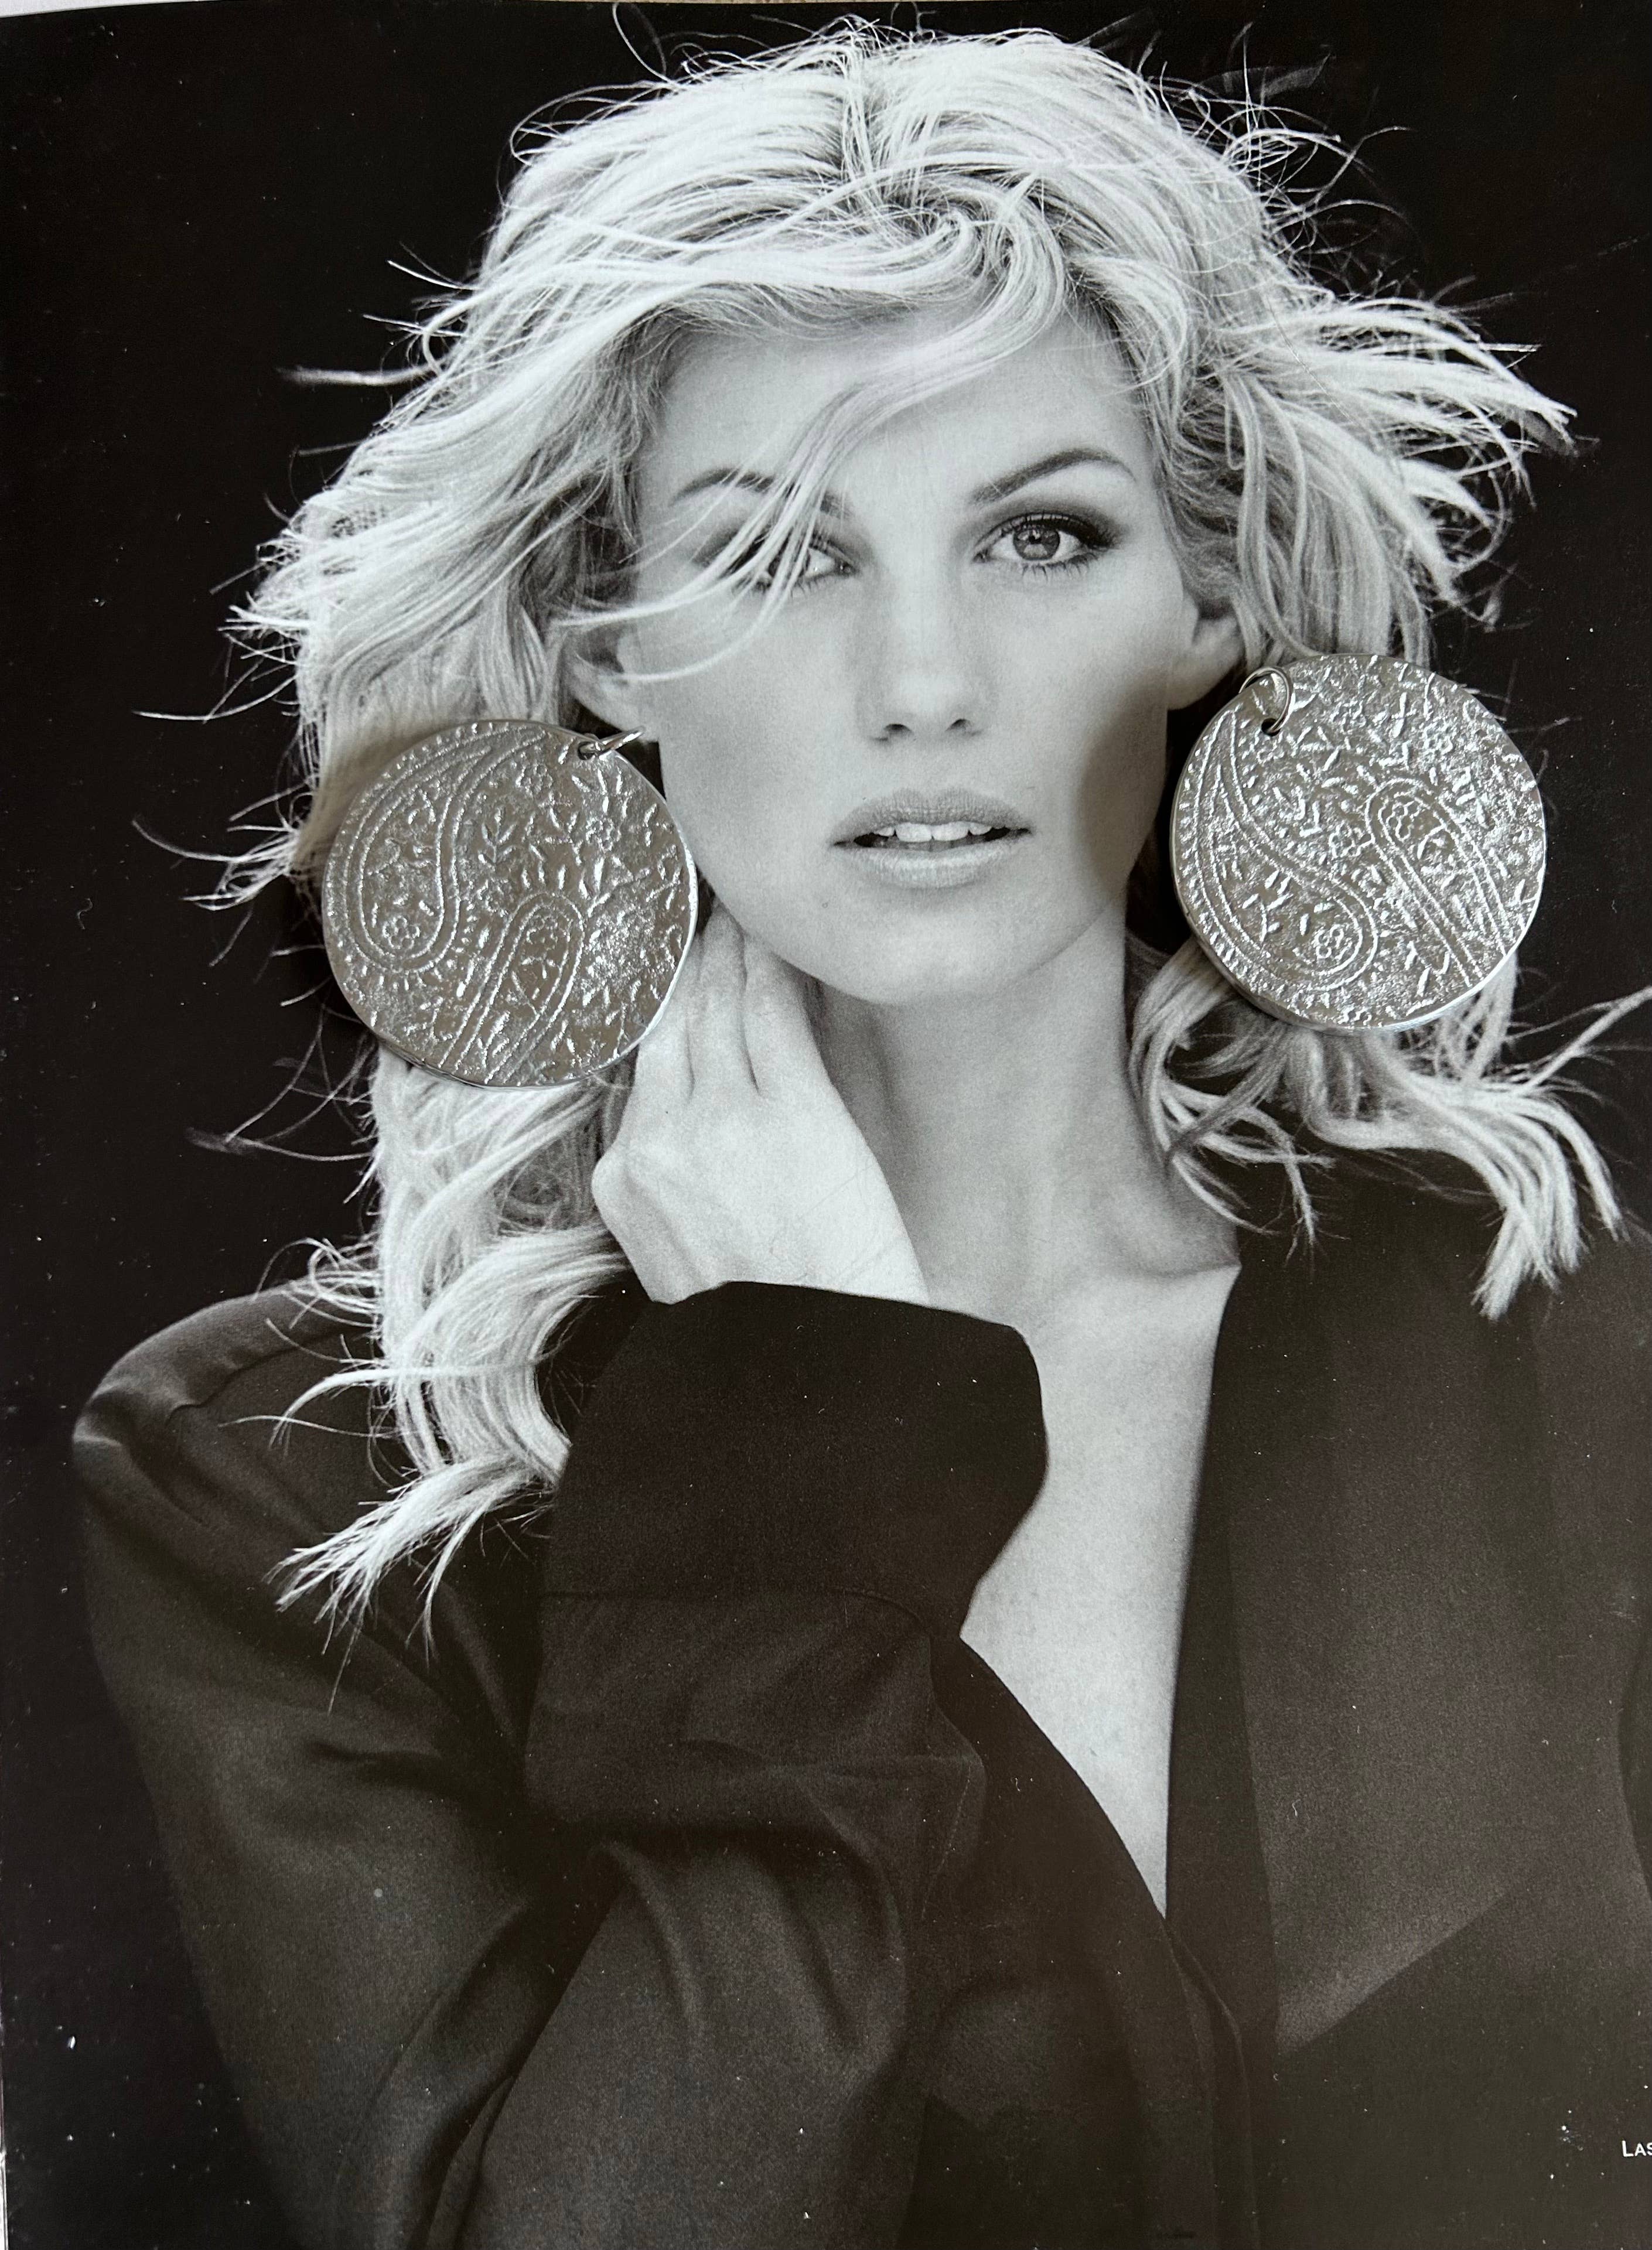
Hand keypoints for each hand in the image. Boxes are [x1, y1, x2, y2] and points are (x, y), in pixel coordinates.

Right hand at [592, 908, 928, 1306]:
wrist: (820, 1360)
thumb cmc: (769, 1314)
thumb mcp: (682, 1246)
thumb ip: (672, 1176)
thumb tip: (686, 1114)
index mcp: (624, 1179)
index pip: (639, 1069)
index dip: (656, 1010)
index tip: (664, 971)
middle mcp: (657, 1142)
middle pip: (669, 1026)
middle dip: (686, 965)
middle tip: (701, 915)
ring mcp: (719, 1121)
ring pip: (714, 1009)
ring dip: (728, 952)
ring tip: (740, 914)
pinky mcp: (788, 1109)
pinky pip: (770, 1013)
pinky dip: (771, 967)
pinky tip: (778, 938)